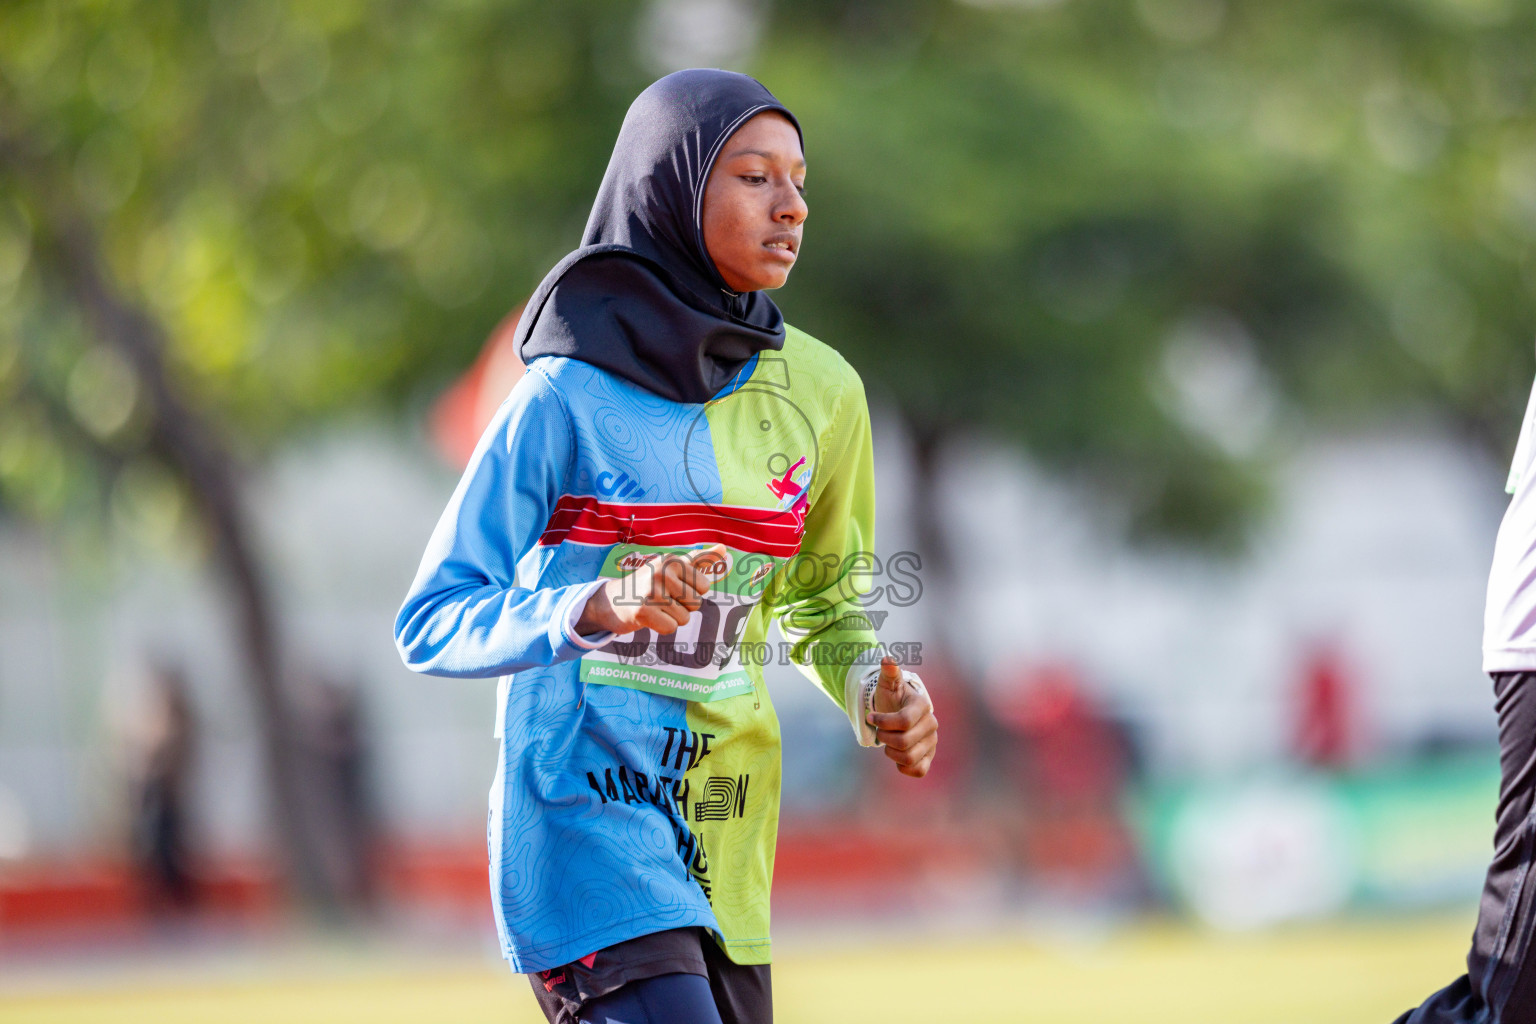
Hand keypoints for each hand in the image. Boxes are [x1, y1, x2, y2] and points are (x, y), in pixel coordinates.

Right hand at [576, 544, 728, 636]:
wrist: (612, 601)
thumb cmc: (649, 584)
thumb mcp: (672, 567)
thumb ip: (698, 560)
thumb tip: (723, 549)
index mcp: (672, 560)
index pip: (705, 586)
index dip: (692, 592)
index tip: (674, 587)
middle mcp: (662, 572)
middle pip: (696, 604)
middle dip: (682, 606)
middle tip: (662, 599)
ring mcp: (651, 591)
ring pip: (685, 618)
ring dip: (672, 617)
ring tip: (655, 607)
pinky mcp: (643, 611)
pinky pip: (671, 628)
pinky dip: (662, 627)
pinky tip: (649, 617)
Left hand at [867, 655, 937, 777]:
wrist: (898, 714)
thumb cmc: (891, 698)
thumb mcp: (887, 684)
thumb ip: (888, 672)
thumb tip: (887, 660)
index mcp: (922, 706)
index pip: (903, 721)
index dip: (882, 722)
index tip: (870, 717)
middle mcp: (931, 725)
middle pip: (904, 742)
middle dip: (885, 738)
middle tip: (879, 733)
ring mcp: (931, 742)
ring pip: (909, 758)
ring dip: (891, 753)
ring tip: (888, 744)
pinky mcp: (929, 757)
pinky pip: (919, 771)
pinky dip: (904, 768)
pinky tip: (896, 757)